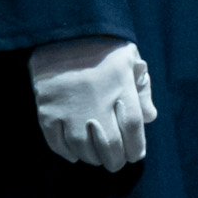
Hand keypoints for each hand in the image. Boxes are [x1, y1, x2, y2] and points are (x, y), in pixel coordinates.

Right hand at [29, 37, 157, 171]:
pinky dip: (67, 153)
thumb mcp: (132, 59)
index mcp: (121, 88)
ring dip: (93, 158)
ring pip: (83, 149)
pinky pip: (57, 144)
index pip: (133, 128)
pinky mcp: (48, 113)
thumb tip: (150, 117)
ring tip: (98, 157)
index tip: (136, 155)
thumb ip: (142, 89)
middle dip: (116, 159)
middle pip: (110, 146)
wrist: (64, 35)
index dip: (136, 147)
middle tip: (116, 162)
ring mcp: (70, 111)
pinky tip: (75, 154)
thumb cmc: (104, 46)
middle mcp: (97, 104)